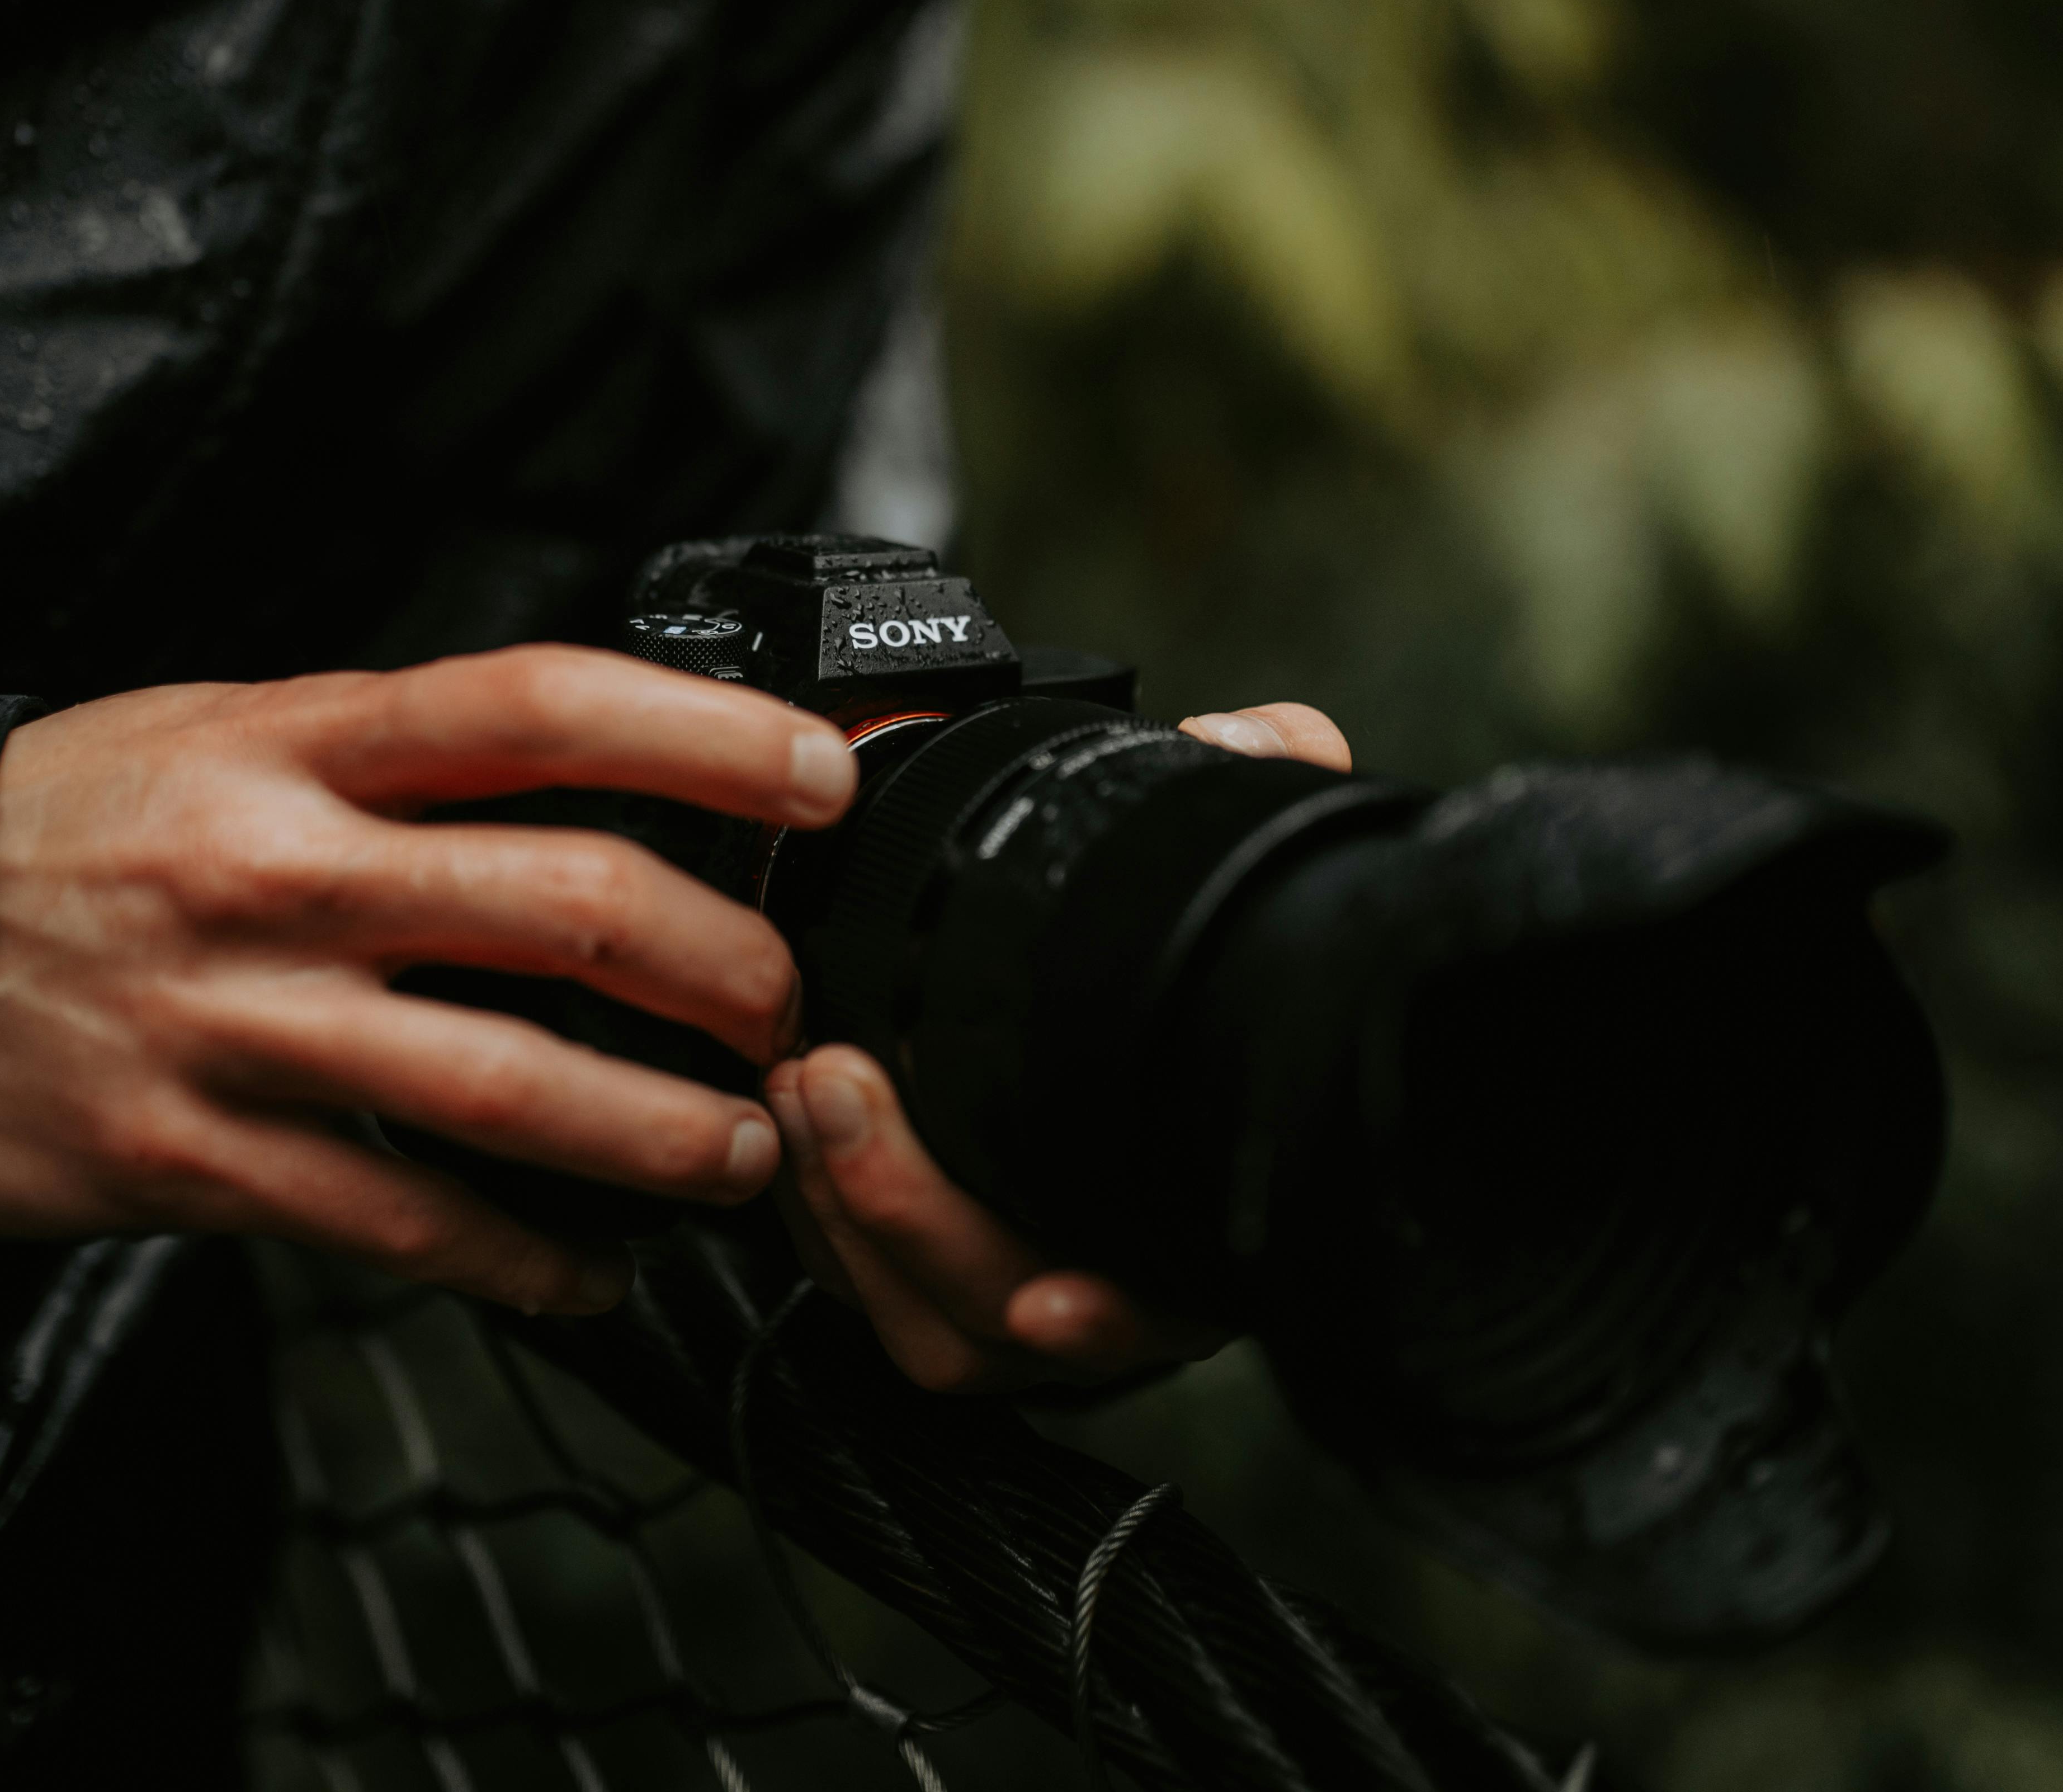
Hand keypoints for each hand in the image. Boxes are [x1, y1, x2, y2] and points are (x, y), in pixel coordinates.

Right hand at [0, 646, 856, 1314]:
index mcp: (289, 741)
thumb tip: (590, 776)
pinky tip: (594, 1273)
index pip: (535, 706)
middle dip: (725, 966)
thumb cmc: (57, 836)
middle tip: (790, 1006)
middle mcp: (274, 873)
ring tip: (741, 1155)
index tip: (820, 774)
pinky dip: (526, 1261)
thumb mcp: (215, 733)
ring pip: (511, 1085)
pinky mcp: (196, 1163)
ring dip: (663, 1134)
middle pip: (565, 901)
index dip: (703, 734)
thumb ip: (388, 756)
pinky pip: (404, 1225)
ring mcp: (236, 1026)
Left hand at [764, 701, 1353, 1390]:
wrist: (1148, 999)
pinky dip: (819, 1220)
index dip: (1107, 1314)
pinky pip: (865, 1290)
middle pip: (996, 1321)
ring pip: (917, 1317)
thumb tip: (1235, 741)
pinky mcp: (936, 1272)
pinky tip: (788, 1122)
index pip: (1163, 1305)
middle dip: (907, 1216)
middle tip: (835, 1082)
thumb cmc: (1214, 959)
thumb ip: (1274, 782)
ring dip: (843, 1209)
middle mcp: (1123, 1283)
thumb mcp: (1252, 861)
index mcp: (1208, 1221)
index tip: (1053, 1299)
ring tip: (795, 1081)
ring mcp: (1024, 1285)